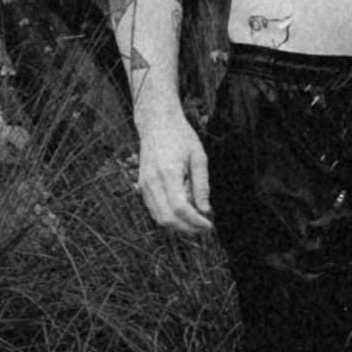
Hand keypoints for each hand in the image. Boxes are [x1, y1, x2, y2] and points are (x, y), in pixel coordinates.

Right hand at [134, 106, 213, 235]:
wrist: (157, 123)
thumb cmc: (181, 137)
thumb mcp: (199, 157)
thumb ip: (202, 186)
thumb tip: (205, 211)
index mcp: (168, 173)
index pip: (181, 208)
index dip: (196, 221)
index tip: (209, 224)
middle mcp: (152, 181)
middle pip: (168, 218)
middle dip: (187, 228)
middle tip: (204, 228)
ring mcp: (144, 184)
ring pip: (159, 218)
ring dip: (178, 226)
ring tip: (195, 222)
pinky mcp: (142, 186)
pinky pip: (154, 210)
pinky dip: (168, 217)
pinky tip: (183, 213)